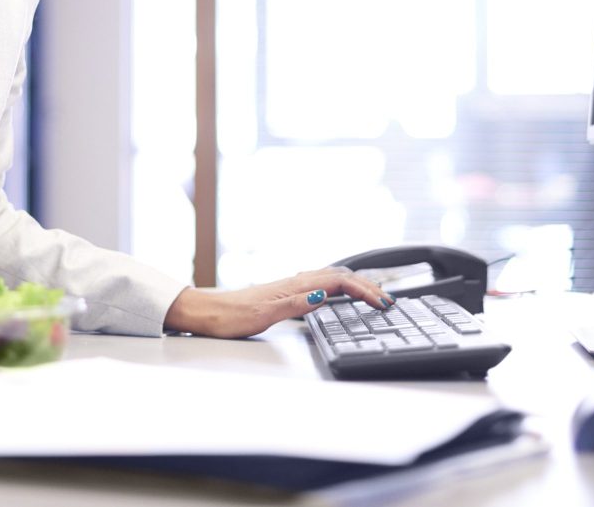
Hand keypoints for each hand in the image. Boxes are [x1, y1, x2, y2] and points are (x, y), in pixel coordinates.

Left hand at [163, 266, 394, 338]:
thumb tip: (323, 295)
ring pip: (331, 277)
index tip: (382, 303)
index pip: (340, 283)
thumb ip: (295, 304)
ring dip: (356, 284)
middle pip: (340, 276)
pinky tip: (338, 293)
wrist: (206, 313)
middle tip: (387, 300)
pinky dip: (339, 286)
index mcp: (295, 286)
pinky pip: (321, 283)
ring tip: (372, 295)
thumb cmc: (230, 316)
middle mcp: (295, 282)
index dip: (364, 291)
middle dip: (367, 286)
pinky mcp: (285, 292)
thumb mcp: (264, 314)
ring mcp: (290, 286)